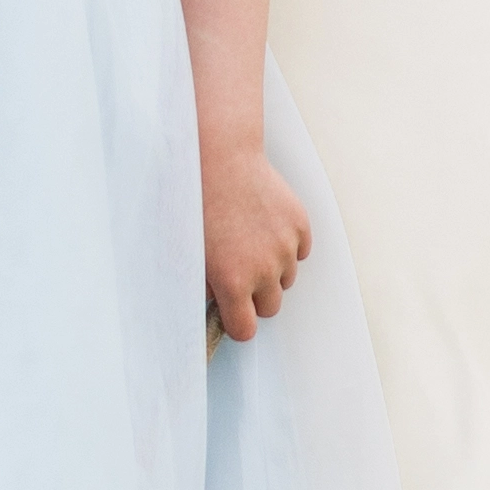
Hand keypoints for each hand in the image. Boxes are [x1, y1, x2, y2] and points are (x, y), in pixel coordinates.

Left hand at [201, 135, 311, 342]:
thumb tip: (216, 301)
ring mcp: (285, 247)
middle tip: (238, 273)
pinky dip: (287, 245)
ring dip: (272, 270)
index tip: (231, 311)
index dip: (237, 322)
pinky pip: (300, 251)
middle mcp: (264, 270)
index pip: (246, 330)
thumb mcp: (189, 251)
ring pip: (286, 279)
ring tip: (249, 242)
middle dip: (255, 297)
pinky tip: (265, 227)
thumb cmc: (196, 202)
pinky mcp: (299, 225)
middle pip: (270, 308)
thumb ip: (205, 285)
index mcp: (233, 282)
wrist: (219, 158)